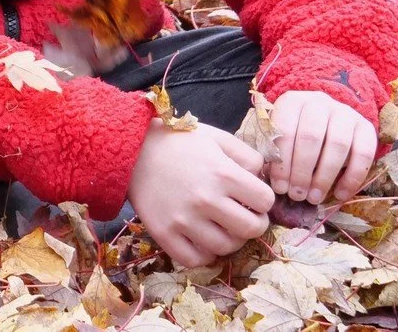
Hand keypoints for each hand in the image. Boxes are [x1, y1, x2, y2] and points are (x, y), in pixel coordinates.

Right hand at [126, 124, 273, 267]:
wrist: (132, 149)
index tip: (252, 197)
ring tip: (222, 227)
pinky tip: (201, 239)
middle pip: (251, 229)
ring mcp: (184, 220)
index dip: (262, 199)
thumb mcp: (216, 137)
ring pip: (226, 248)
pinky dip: (204, 254)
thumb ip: (246, 155)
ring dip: (230, 240)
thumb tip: (261, 179)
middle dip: (254, 223)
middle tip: (243, 216)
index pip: (265, 201)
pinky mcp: (164, 234)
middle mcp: (206, 199)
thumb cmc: (177, 141)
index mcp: (223, 173)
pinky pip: (195, 260)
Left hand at [269, 90, 378, 205]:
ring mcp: (345, 113)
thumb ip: (274, 153)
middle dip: (302, 172)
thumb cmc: (295, 134)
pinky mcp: (366, 127)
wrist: (327, 119)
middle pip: (311, 137)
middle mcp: (319, 102)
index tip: (279, 187)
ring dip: (325, 176)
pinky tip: (340, 195)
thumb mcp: (279, 136)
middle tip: (297, 195)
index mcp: (292, 101)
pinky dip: (352, 178)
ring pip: (337, 144)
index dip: (282, 162)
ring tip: (314, 198)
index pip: (285, 131)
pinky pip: (364, 154)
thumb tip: (271, 183)